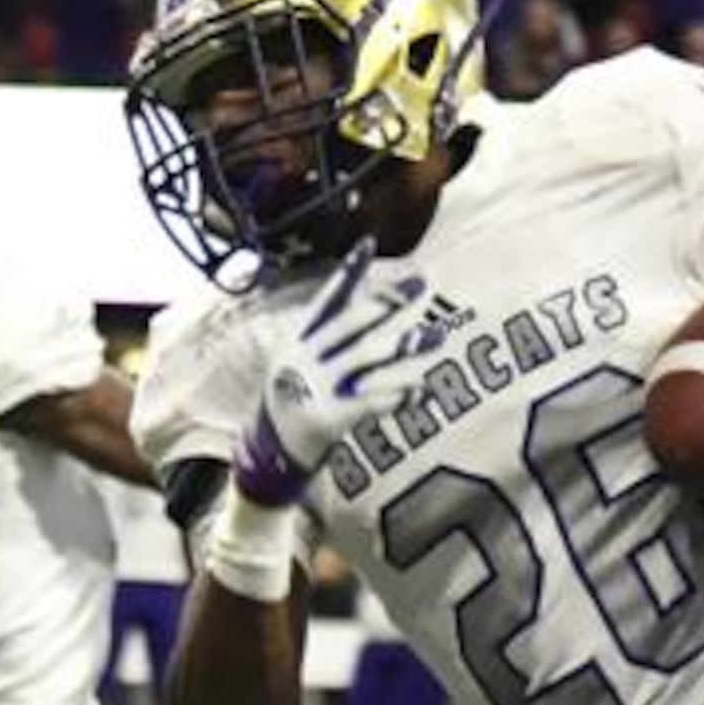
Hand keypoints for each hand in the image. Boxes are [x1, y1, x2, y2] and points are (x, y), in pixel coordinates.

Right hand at [237, 241, 421, 509]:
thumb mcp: (301, 365)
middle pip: (351, 325)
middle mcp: (303, 360)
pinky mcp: (326, 420)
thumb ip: (330, 337)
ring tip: (438, 335)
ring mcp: (313, 389)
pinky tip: (421, 388)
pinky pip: (368, 403)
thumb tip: (369, 300)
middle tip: (419, 284)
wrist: (265, 460)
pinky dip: (396, 395)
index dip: (347, 273)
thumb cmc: (293, 406)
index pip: (326, 301)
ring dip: (405, 347)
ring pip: (367, 360)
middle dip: (387, 303)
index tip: (369, 244)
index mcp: (297, 343)